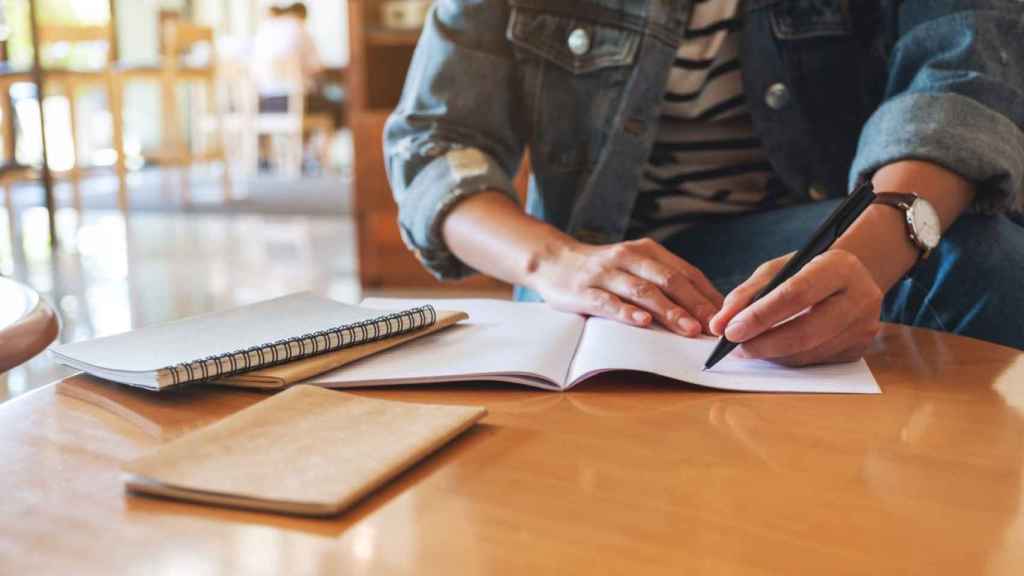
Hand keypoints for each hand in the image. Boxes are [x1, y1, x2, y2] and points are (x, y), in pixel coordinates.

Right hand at [527, 237, 723, 335]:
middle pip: (668, 280)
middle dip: (694, 304)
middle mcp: (629, 257)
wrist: (554, 261)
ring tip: (688, 329)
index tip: (728, 316)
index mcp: (647, 251)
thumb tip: (706, 307)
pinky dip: (627, 312)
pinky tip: (643, 322)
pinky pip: (608, 302)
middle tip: (715, 326)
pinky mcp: (584, 290)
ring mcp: (606, 273)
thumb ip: (664, 281)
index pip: (685, 272)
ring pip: (643, 291)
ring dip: (668, 310)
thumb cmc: (603, 270)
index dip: (708, 294)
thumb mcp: (636, 266)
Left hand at [709, 250, 882, 365]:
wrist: (853, 278)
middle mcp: (860, 298)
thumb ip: (746, 294)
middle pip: (805, 331)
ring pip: (808, 352)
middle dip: (763, 344)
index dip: (760, 316)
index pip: (796, 294)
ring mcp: (864, 327)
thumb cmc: (808, 270)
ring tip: (747, 349)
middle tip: (735, 348)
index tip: (730, 331)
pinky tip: (771, 351)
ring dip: (772, 355)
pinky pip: (815, 361)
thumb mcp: (777, 269)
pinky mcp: (859, 349)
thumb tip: (719, 324)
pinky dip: (788, 359)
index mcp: (839, 267)